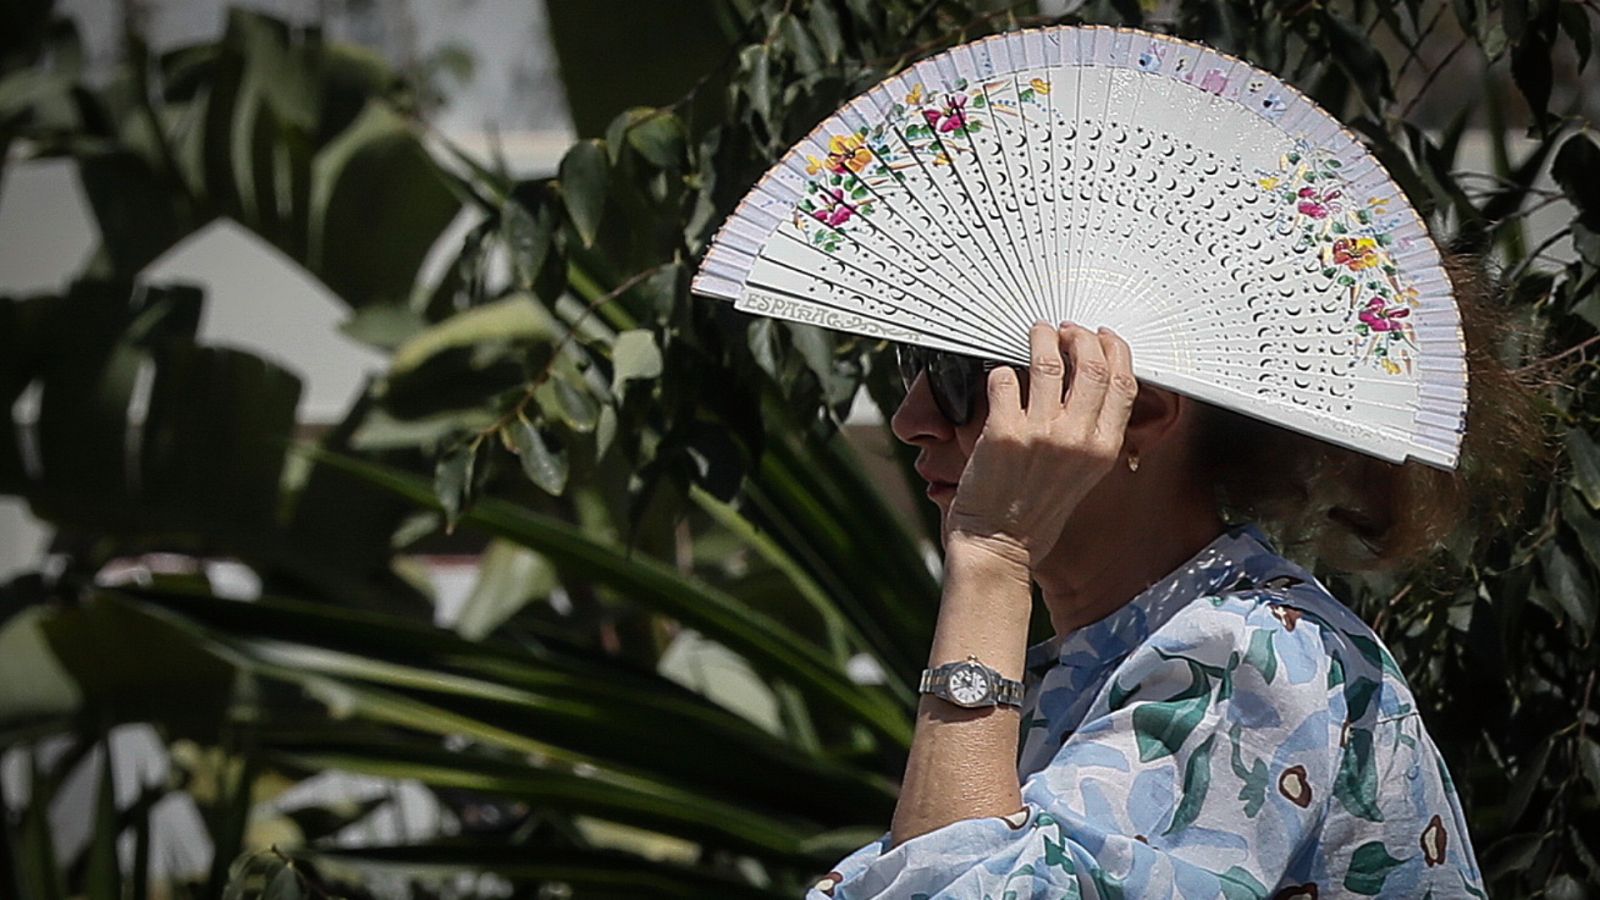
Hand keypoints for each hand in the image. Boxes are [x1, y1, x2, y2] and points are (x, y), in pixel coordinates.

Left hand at [944, 321, 1137, 569]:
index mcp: (1103, 449)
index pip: (1124, 384)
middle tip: (1064, 331)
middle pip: (1092, 365)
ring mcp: (1041, 434)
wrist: (998, 544)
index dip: (1115, 351)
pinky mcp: (1004, 433)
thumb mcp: (1082, 474)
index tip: (1103, 338)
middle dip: (1080, 337)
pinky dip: (1003, 370)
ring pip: (1050, 363)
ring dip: (1042, 339)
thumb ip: (1089, 433)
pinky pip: (1006, 380)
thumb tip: (1085, 384)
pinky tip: (1001, 375)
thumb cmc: (1034, 513)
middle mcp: (1077, 439)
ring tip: (1036, 335)